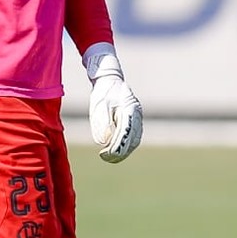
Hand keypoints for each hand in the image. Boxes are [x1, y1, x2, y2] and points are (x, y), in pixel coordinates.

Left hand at [83, 42, 142, 162]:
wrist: (109, 79)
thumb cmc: (103, 91)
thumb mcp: (99, 106)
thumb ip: (102, 123)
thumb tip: (104, 142)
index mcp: (129, 110)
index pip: (125, 134)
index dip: (116, 147)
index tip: (106, 154)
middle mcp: (136, 114)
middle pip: (132, 139)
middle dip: (121, 152)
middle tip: (107, 158)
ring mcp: (137, 116)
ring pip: (134, 139)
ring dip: (124, 151)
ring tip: (111, 158)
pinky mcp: (134, 118)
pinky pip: (134, 135)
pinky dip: (126, 145)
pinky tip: (116, 150)